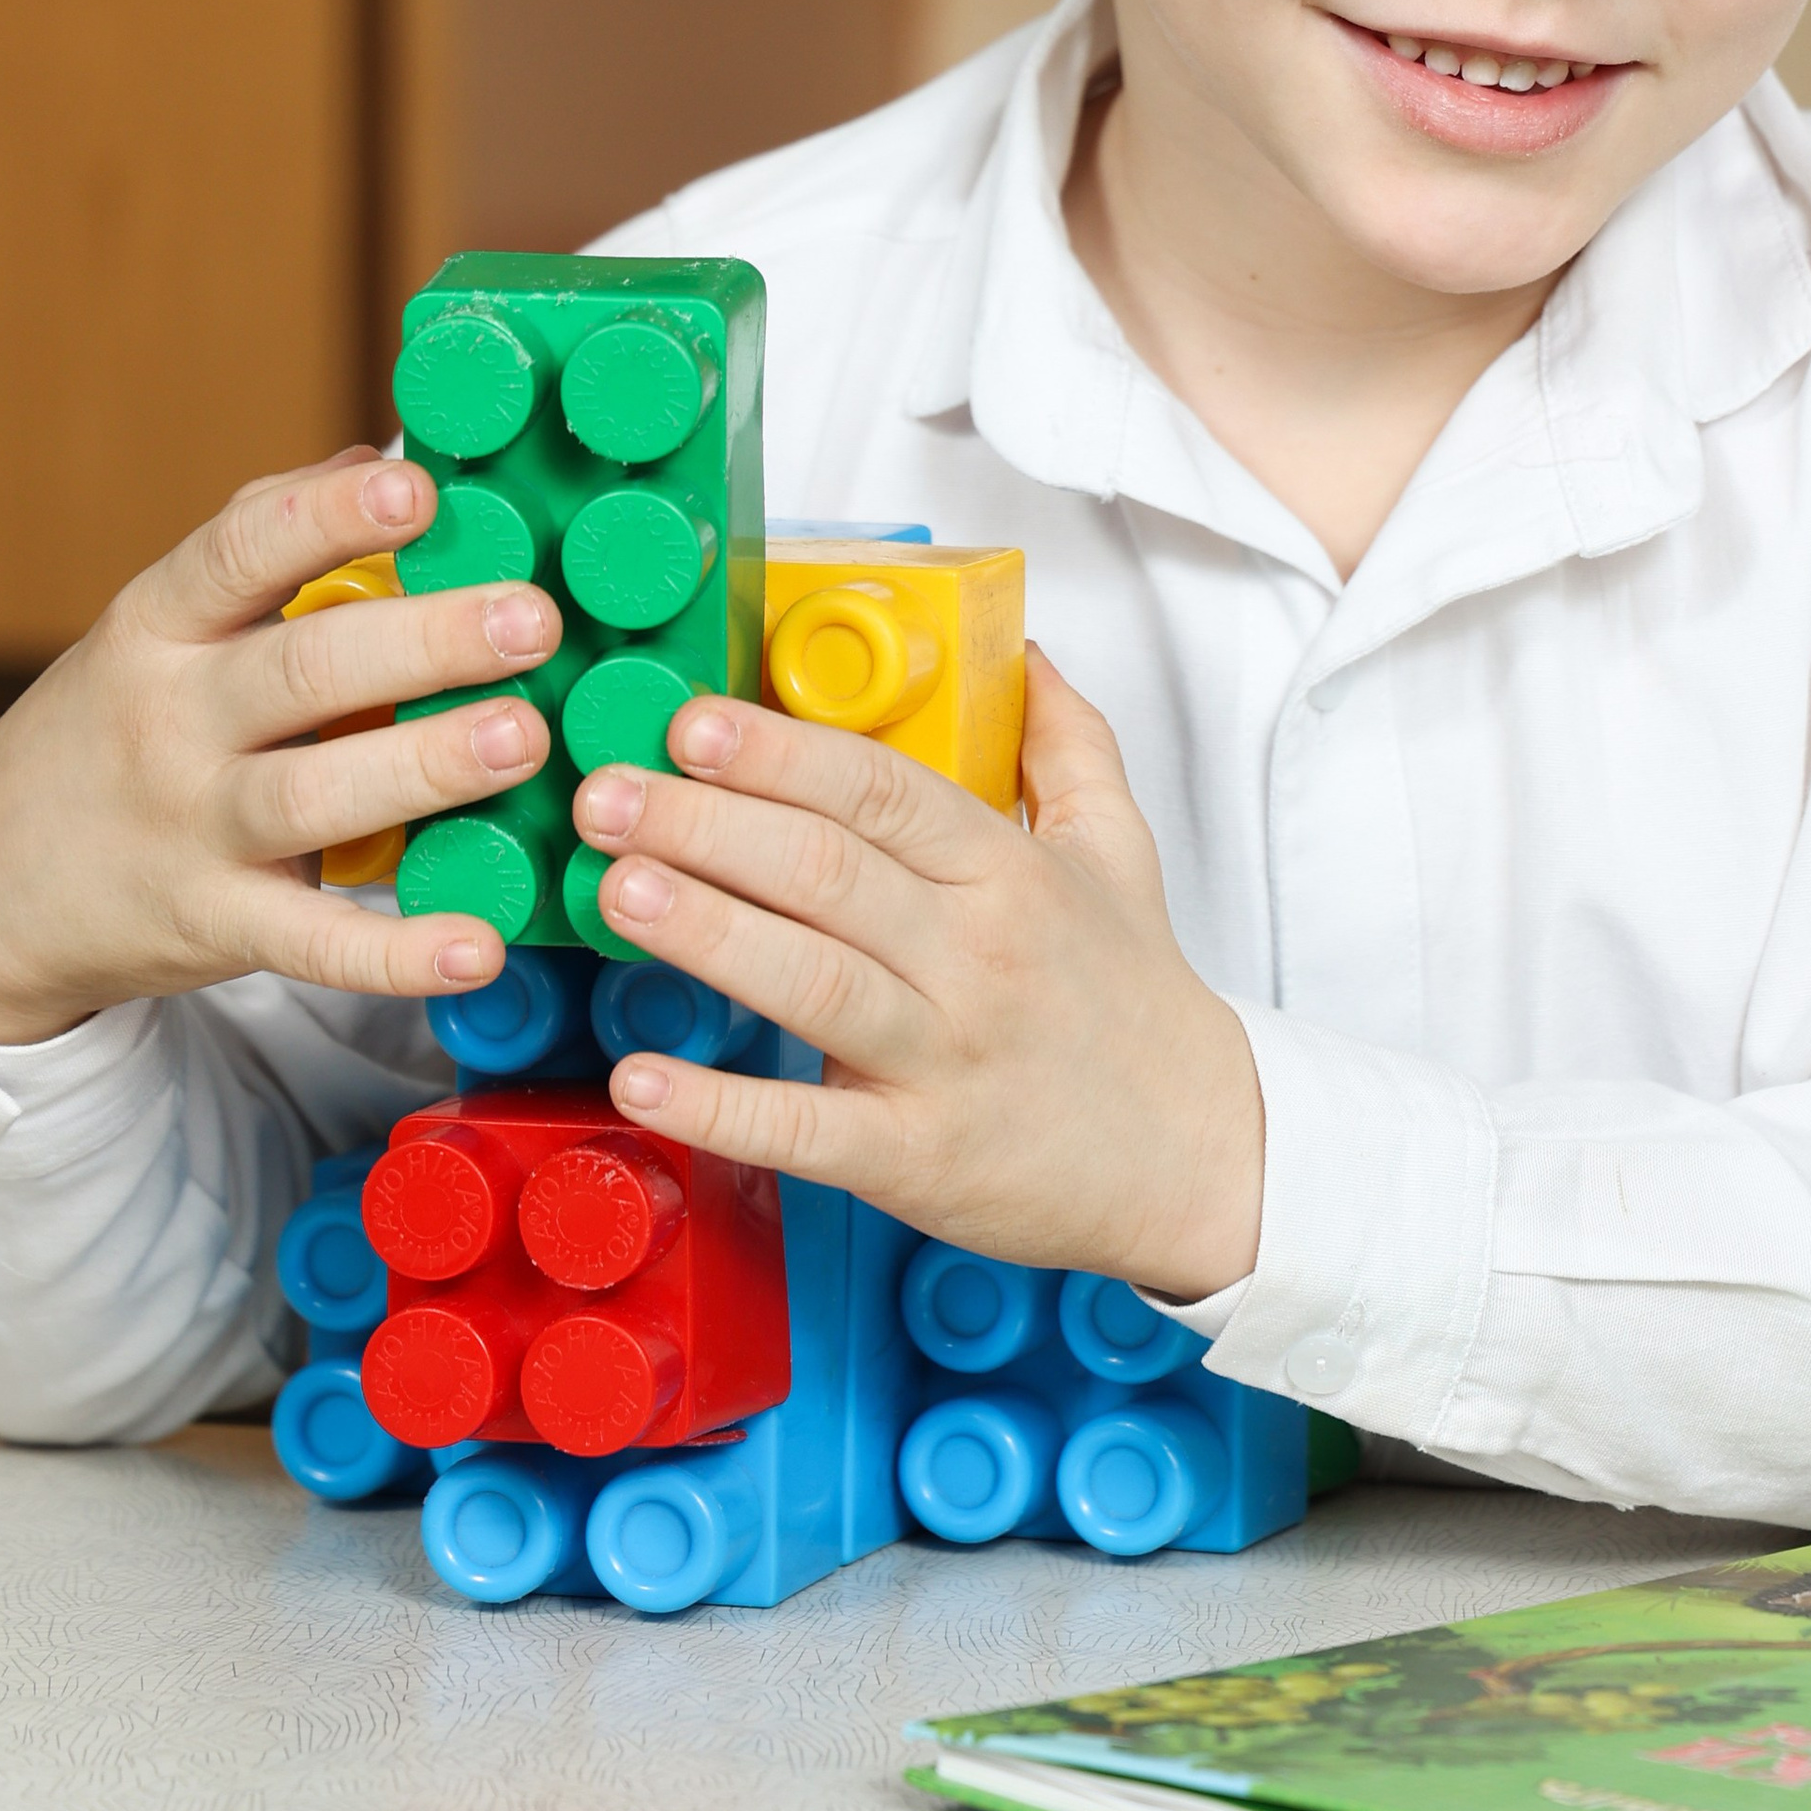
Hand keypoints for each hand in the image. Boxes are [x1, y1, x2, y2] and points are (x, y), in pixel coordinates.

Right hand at [0, 449, 564, 1044]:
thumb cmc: (119, 724)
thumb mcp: (161, 623)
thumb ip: (264, 540)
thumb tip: (381, 456)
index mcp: (163, 624)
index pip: (241, 549)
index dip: (330, 516)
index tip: (419, 494)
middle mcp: (171, 719)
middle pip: (303, 670)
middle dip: (425, 641)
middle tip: (532, 619)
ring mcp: (191, 827)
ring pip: (312, 796)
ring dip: (425, 768)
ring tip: (525, 739)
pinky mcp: (215, 924)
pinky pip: (310, 943)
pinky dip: (395, 952)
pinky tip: (479, 944)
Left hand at [574, 649, 1265, 1301]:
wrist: (1203, 1157)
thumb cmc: (1136, 1003)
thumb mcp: (1121, 854)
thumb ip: (1069, 746)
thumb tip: (1027, 651)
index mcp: (1011, 873)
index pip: (882, 792)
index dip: (780, 753)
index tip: (691, 720)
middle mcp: (977, 958)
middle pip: (827, 873)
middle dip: (705, 824)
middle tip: (607, 792)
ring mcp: (945, 1060)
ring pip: (810, 984)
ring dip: (704, 932)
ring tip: (616, 889)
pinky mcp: (917, 1159)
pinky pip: (806, 1132)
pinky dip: (719, 1110)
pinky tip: (640, 1081)